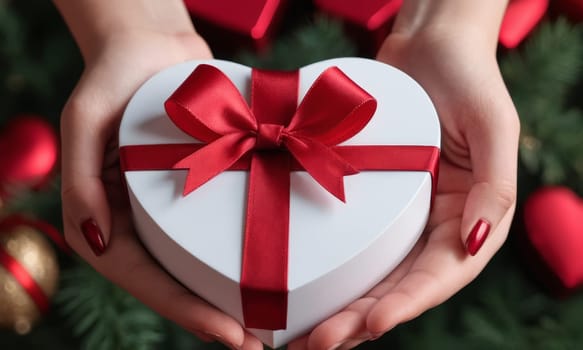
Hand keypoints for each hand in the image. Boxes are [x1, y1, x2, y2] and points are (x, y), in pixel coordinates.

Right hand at [60, 31, 262, 349]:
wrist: (154, 45)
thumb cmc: (114, 75)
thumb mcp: (85, 119)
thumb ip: (82, 179)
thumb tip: (95, 242)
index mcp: (105, 217)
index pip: (145, 279)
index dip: (187, 311)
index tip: (232, 334)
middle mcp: (140, 222)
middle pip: (177, 282)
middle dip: (215, 316)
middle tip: (259, 342)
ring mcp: (174, 210)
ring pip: (202, 263)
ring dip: (235, 294)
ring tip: (275, 320)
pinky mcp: (204, 189)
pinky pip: (222, 227)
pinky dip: (245, 251)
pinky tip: (277, 267)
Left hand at [288, 26, 519, 349]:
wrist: (429, 41)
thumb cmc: (467, 76)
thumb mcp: (494, 127)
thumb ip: (494, 188)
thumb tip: (475, 243)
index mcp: (470, 217)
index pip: (439, 275)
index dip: (407, 304)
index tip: (369, 326)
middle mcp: (434, 223)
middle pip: (398, 286)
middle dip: (359, 320)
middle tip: (316, 343)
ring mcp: (400, 213)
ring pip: (372, 272)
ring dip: (339, 306)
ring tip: (301, 334)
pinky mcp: (371, 198)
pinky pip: (352, 239)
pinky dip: (331, 267)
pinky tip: (303, 287)